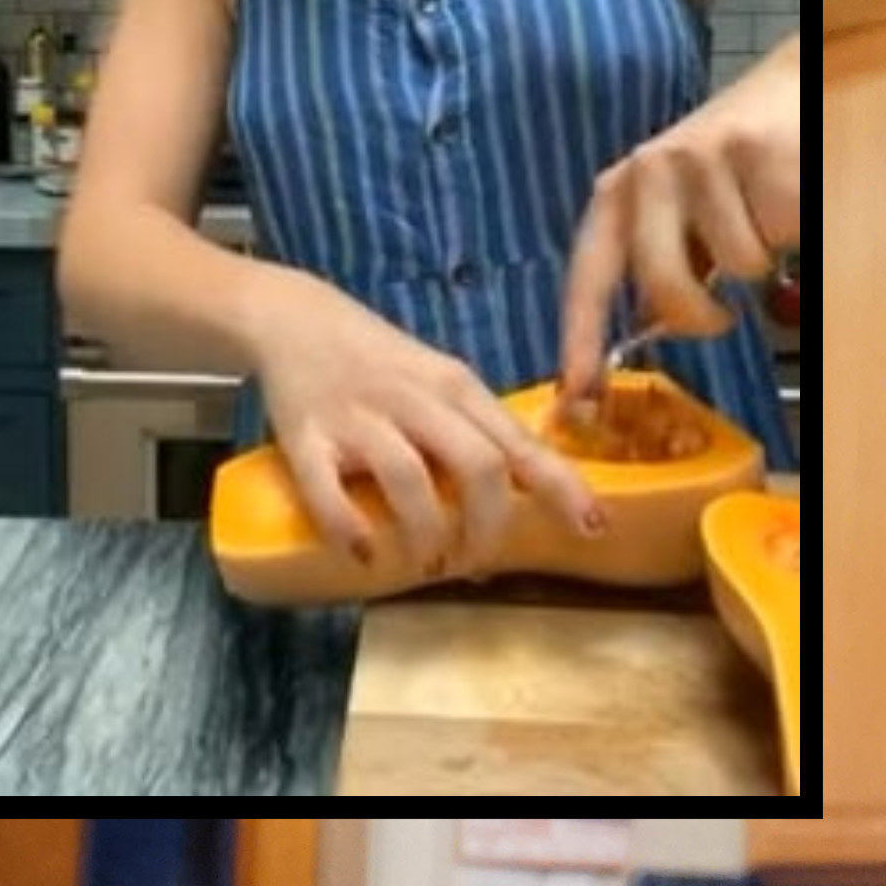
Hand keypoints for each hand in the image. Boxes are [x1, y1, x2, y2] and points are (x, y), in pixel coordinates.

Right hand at [249, 275, 598, 571]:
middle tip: (477, 563)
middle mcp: (414, 401)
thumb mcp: (444, 382)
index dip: (558, 488)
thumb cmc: (383, 362)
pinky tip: (365, 553)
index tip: (591, 527)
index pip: (519, 442)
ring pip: (410, 479)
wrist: (295, 320)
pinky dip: (349, 528)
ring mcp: (359, 419)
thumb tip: (537, 489)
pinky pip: (327, 491)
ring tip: (428, 565)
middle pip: (476, 465)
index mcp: (457, 387)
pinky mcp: (305, 437)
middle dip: (488, 526)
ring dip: (427, 535)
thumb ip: (484, 430)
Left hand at [558, 43, 801, 404]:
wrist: (791, 89)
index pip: (587, 276)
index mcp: (618, 196)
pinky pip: (777, 233)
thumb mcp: (682, 216)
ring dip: (763, 259)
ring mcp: (696, 159)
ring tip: (766, 221)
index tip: (575, 394)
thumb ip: (664, 264)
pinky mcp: (749, 151)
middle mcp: (646, 173)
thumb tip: (649, 328)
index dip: (579, 338)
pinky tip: (789, 195)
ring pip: (738, 264)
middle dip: (702, 317)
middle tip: (725, 316)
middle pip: (667, 288)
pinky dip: (793, 231)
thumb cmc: (736, 167)